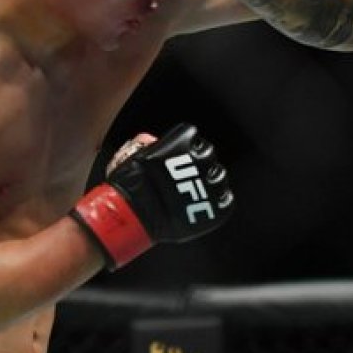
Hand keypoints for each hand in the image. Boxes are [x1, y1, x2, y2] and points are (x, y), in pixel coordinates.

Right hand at [70, 124, 234, 269]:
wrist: (131, 215)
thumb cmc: (127, 185)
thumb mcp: (132, 154)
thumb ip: (146, 144)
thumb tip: (151, 140)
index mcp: (183, 142)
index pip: (192, 136)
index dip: (183, 147)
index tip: (176, 156)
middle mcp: (200, 160)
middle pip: (207, 154)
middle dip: (196, 163)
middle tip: (184, 175)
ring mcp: (209, 184)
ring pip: (219, 176)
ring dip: (208, 181)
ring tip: (193, 191)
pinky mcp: (215, 208)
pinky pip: (225, 200)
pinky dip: (217, 202)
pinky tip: (203, 204)